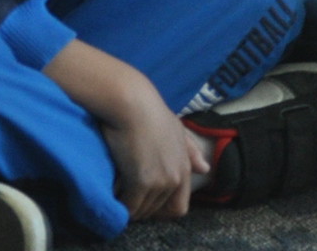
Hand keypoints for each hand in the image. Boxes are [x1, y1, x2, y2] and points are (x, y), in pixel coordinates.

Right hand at [102, 89, 207, 220]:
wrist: (133, 105)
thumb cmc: (151, 114)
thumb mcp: (178, 130)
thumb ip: (190, 151)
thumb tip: (204, 169)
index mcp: (185, 167)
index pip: (179, 208)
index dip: (161, 211)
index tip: (144, 202)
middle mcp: (177, 177)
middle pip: (158, 212)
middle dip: (141, 208)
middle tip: (126, 196)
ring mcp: (161, 181)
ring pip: (142, 211)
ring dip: (129, 207)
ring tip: (118, 192)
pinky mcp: (142, 182)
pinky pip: (129, 207)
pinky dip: (119, 205)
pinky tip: (112, 193)